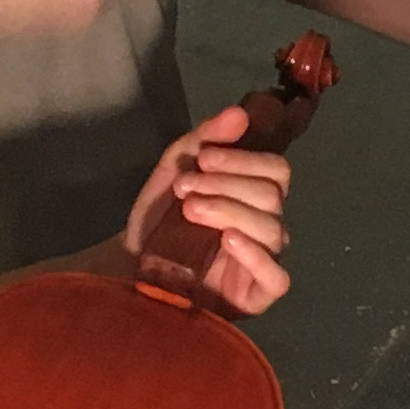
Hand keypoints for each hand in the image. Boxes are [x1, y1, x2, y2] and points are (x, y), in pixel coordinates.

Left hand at [115, 102, 293, 311]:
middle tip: (185, 191)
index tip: (202, 161)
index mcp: (255, 194)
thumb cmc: (160, 218)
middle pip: (272, 196)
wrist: (133, 264)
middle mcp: (267, 224)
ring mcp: (266, 260)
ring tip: (189, 212)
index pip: (275, 169)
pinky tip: (227, 241)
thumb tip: (239, 114)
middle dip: (226, 186)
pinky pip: (277, 277)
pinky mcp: (259, 294)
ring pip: (272, 229)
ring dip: (228, 211)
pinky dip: (255, 256)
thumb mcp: (176, 169)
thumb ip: (206, 139)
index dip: (242, 161)